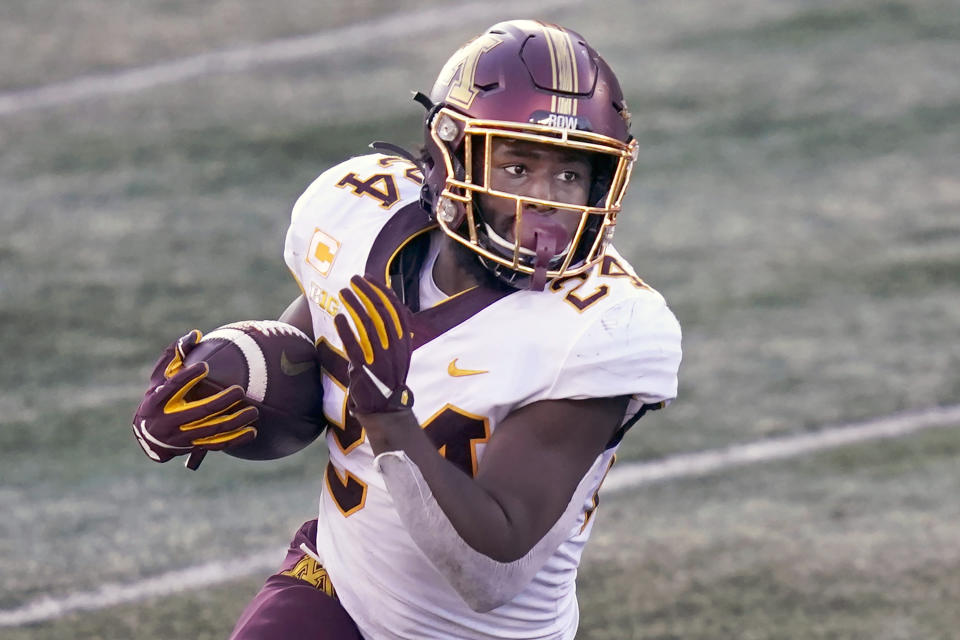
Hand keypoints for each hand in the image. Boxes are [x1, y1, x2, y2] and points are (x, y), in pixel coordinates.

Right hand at [132, 330, 258, 466]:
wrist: (148, 437)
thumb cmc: (157, 398)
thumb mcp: (159, 377)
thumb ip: (174, 355)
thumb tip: (195, 334)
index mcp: (157, 401)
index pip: (172, 387)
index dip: (187, 377)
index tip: (205, 365)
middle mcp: (168, 420)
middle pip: (199, 411)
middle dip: (221, 402)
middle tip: (240, 390)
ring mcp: (182, 436)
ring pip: (212, 430)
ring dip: (235, 421)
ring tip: (253, 411)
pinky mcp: (193, 446)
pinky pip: (217, 444)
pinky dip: (236, 439)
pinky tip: (252, 432)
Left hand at [334, 275, 413, 413]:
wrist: (387, 407)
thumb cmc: (389, 376)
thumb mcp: (399, 352)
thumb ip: (394, 331)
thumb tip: (385, 303)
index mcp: (404, 341)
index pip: (395, 308)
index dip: (382, 290)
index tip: (368, 278)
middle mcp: (395, 347)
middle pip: (381, 311)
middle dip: (366, 291)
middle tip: (352, 280)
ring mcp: (380, 358)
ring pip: (367, 324)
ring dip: (354, 304)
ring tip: (343, 292)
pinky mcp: (364, 369)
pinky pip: (353, 345)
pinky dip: (345, 329)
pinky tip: (338, 317)